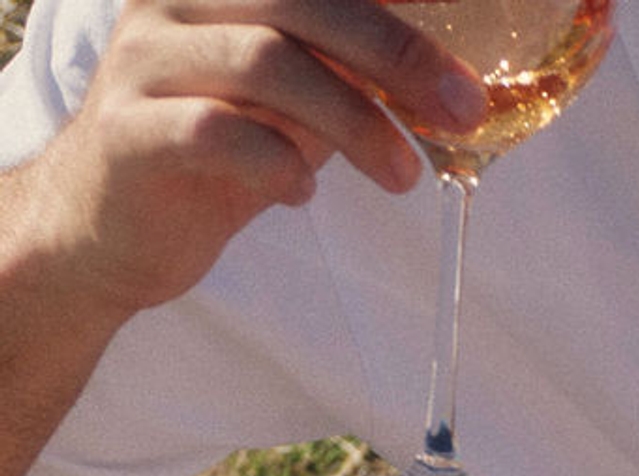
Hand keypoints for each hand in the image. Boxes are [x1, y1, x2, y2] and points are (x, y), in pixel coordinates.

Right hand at [3, 0, 480, 322]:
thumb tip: (455, 79)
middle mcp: (175, 0)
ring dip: (352, 120)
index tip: (462, 57)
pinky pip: (211, 131)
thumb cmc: (219, 151)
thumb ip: (353, 72)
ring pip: (264, 60)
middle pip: (300, 1)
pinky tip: (301, 193)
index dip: (386, 8)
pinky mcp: (127, 133)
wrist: (110, 226)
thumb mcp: (297, 99)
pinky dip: (274, 163)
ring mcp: (144, 61)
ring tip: (402, 176)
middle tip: (463, 109)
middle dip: (395, 53)